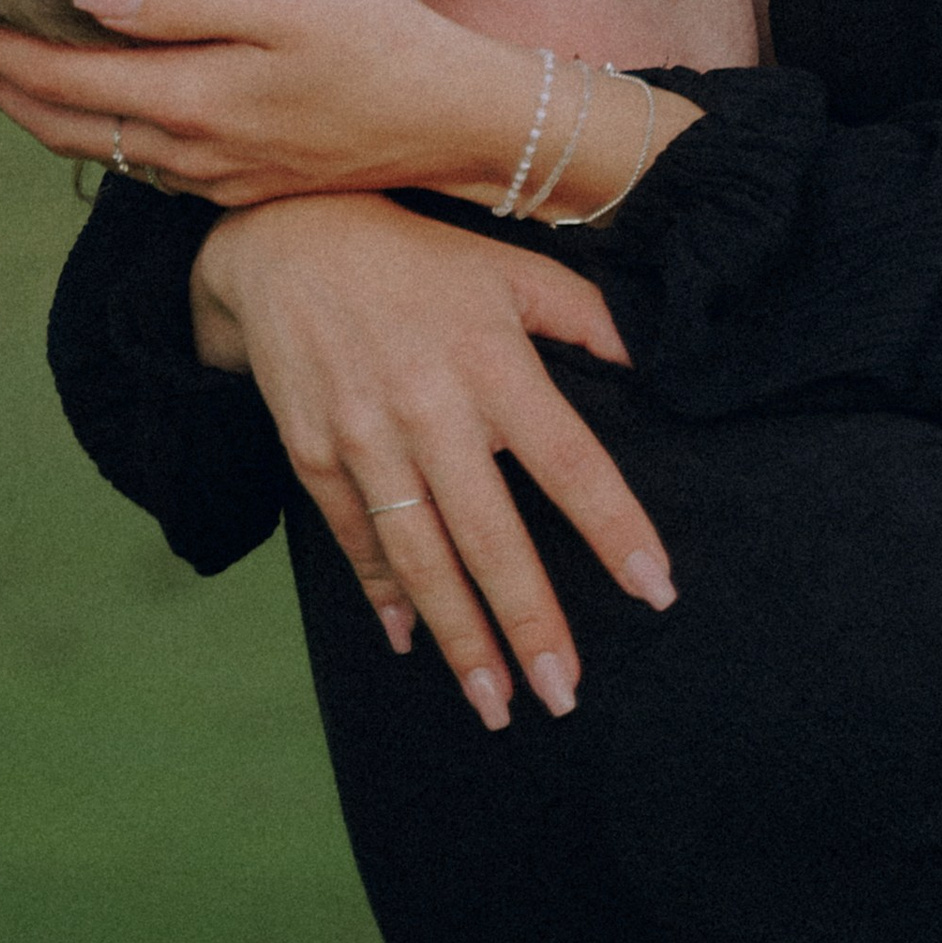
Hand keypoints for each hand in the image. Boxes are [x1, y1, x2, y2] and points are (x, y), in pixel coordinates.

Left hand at [0, 0, 545, 209]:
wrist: (461, 122)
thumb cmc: (383, 41)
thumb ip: (182, 3)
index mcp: (194, 101)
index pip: (59, 75)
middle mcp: (191, 153)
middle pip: (59, 123)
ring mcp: (217, 176)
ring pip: (95, 148)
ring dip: (32, 108)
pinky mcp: (243, 182)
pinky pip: (138, 160)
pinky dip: (89, 127)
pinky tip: (88, 101)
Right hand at [192, 194, 677, 727]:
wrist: (287, 240)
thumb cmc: (416, 258)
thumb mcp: (508, 266)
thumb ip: (585, 314)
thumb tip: (652, 358)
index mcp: (492, 360)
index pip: (568, 460)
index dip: (614, 527)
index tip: (655, 589)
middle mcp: (431, 407)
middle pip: (490, 534)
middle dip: (530, 621)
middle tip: (565, 694)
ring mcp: (367, 436)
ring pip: (421, 556)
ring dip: (460, 636)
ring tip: (496, 702)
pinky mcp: (315, 452)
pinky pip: (355, 538)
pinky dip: (383, 593)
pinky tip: (412, 641)